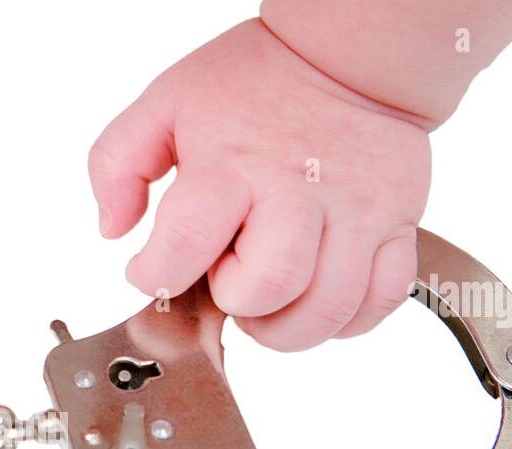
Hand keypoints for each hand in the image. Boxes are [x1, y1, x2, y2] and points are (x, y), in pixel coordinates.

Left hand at [89, 19, 430, 350]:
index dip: (157, 277)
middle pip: (271, 284)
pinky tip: (315, 298)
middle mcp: (300, 189)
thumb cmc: (253, 85)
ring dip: (287, 329)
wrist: (348, 56)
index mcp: (231, 163)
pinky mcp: (398, 222)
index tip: (154, 269)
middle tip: (229, 285)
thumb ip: (117, 164)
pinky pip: (381, 300)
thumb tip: (113, 229)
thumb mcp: (164, 104)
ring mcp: (357, 209)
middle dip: (238, 306)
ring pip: (329, 308)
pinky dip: (347, 321)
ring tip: (268, 302)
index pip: (184, 247)